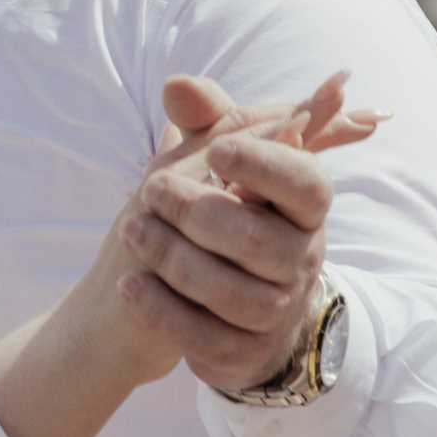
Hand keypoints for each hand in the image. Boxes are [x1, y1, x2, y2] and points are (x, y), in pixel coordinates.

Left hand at [118, 72, 379, 392]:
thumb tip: (176, 85)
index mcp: (304, 206)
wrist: (208, 300)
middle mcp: (301, 260)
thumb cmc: (218, 210)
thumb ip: (203, 118)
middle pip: (259, 240)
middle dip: (199, 210)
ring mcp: (276, 312)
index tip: (219, 152)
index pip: (307, 184)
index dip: (266, 167)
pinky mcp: (243, 352)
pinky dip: (161, 310)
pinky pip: (203, 336)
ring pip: (231, 293)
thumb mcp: (214, 159)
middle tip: (151, 188)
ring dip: (174, 259)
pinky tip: (129, 285)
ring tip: (131, 231)